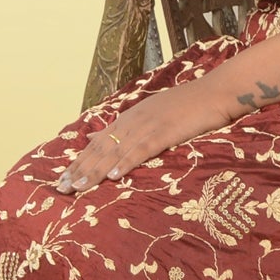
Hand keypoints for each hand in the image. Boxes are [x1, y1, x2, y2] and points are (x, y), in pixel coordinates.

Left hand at [56, 81, 231, 193]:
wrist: (217, 92)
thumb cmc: (190, 106)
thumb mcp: (154, 115)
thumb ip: (130, 128)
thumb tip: (104, 138)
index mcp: (130, 118)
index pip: (98, 142)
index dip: (81, 160)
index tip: (65, 178)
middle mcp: (133, 121)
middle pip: (100, 148)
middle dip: (80, 169)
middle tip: (61, 187)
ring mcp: (148, 126)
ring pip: (116, 152)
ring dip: (95, 170)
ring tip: (78, 187)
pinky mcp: (165, 132)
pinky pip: (142, 150)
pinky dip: (127, 163)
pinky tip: (114, 176)